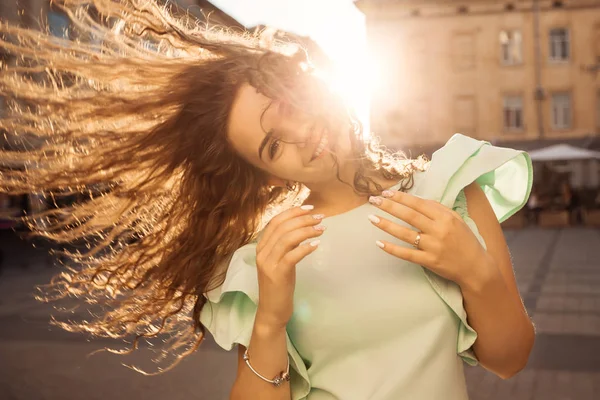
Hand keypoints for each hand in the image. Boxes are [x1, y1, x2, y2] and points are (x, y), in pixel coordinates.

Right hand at [254, 205, 324, 328]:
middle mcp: (262, 253)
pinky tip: (316, 245)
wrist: (271, 311)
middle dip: (303, 219)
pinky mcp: (277, 274)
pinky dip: (305, 247)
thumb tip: (301, 228)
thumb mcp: (280, 262)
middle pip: (283, 227)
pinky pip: (292, 255)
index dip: (292, 212)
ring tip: (321, 229)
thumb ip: (286, 246)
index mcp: (261, 247)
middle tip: (320, 218)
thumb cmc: (279, 286)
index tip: (309, 208)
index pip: (275, 221)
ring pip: (287, 239)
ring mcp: (268, 264)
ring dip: (307, 231)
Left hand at [367, 190, 487, 286]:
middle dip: (389, 206)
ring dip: (386, 224)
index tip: (386, 192)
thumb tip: (416, 200)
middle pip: (409, 216)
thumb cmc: (465, 240)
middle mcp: (438, 230)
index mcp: (445, 217)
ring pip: (405, 233)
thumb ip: (438, 209)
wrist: (476, 267)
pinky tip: (379, 242)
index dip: (400, 197)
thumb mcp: (456, 219)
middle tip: (373, 200)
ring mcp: (433, 246)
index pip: (418, 204)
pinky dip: (392, 249)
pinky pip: (406, 254)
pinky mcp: (429, 261)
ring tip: (371, 217)